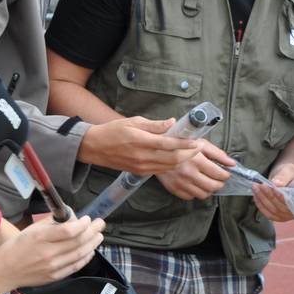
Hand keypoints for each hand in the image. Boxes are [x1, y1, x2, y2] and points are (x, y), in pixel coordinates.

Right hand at [0, 216, 104, 289]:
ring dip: (92, 244)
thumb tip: (69, 219)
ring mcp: (52, 267)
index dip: (83, 224)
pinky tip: (90, 251)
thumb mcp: (30, 230)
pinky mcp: (54, 276)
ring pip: (79, 254)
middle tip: (100, 224)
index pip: (69, 230)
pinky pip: (75, 266)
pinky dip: (85, 258)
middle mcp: (48, 253)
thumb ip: (50, 224)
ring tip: (99, 236)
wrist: (5, 271)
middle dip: (92, 231)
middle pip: (78, 242)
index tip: (88, 219)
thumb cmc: (16, 247)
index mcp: (40, 238)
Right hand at [77, 116, 200, 173]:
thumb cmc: (113, 130)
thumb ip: (154, 125)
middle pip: (172, 158)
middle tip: (198, 148)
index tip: (197, 141)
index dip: (185, 144)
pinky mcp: (140, 172)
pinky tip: (177, 159)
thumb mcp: (133, 121)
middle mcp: (142, 156)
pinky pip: (161, 170)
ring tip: (192, 153)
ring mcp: (141, 166)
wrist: (94, 147)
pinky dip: (172, 165)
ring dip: (182, 161)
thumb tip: (172, 123)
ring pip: (168, 166)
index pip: (168, 144)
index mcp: (140, 141)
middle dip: (189, 154)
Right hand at [155, 141, 235, 199]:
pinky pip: (190, 197)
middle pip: (213, 187)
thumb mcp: (200, 143)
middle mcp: (189, 173)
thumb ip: (217, 153)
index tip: (225, 173)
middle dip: (219, 184)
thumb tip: (232, 163)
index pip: (219, 175)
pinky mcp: (174, 188)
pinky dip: (195, 192)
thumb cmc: (179, 144)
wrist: (156, 150)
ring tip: (207, 182)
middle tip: (218, 179)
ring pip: (203, 195)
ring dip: (208, 190)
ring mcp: (181, 182)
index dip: (226, 175)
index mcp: (197, 160)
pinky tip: (194, 184)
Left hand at [252, 162, 293, 222]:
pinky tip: (256, 196)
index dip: (281, 196)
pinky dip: (261, 205)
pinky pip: (269, 214)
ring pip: (273, 211)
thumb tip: (276, 184)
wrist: (288, 179)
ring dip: (262, 199)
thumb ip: (283, 177)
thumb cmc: (290, 175)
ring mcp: (288, 215)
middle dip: (268, 195)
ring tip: (255, 187)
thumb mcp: (288, 171)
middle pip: (281, 207)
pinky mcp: (279, 217)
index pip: (292, 202)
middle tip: (259, 185)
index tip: (271, 187)